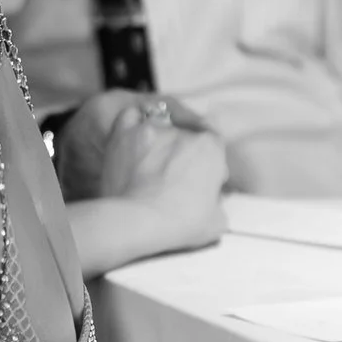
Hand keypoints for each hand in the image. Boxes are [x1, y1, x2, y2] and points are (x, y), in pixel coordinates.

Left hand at [60, 95, 227, 273]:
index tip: (203, 182)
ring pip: (159, 124)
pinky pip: (130, 117)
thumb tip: (213, 205)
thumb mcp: (216, 222)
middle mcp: (182, 132)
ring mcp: (151, 129)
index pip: (214, 146)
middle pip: (186, 137)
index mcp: (209, 147)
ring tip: (151, 162)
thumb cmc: (179, 223)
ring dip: (158, 140)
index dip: (209, 164)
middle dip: (182, 154)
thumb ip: (218, 206)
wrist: (138, 222)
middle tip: (174, 179)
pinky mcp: (124, 134)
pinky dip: (133, 124)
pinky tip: (133, 139)